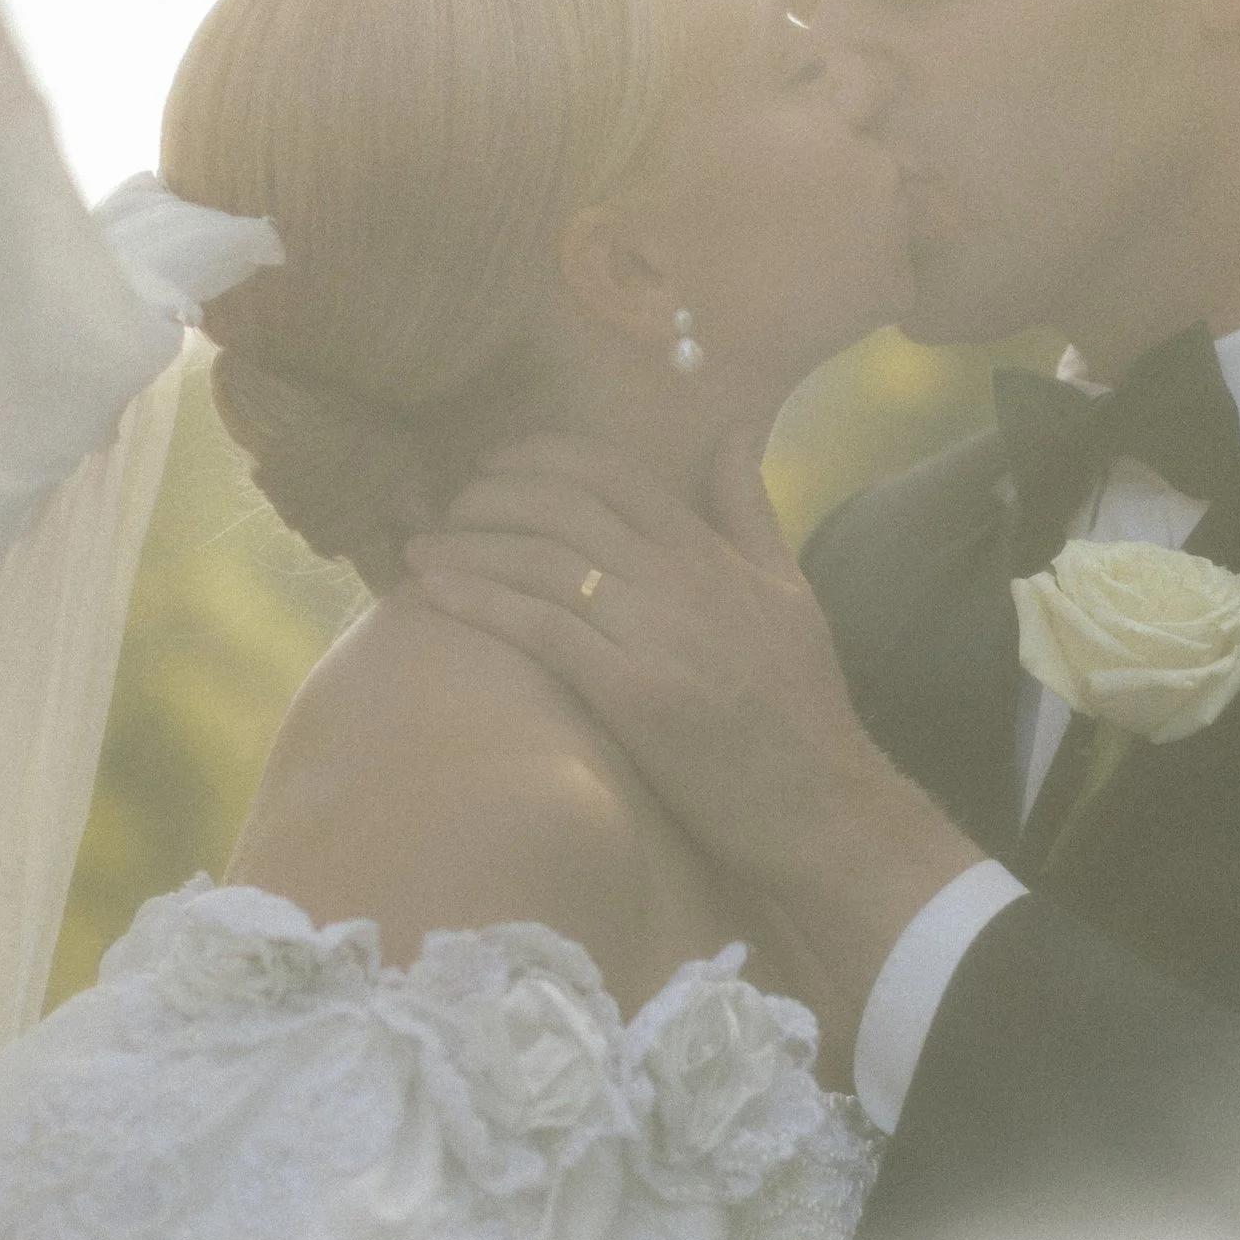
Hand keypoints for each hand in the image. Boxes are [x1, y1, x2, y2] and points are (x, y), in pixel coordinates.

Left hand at [409, 433, 982, 1076]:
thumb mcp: (788, 590)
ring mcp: (659, 633)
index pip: (612, 473)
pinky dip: (479, 601)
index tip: (491, 467)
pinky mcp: (636, 693)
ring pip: (543, 558)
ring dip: (467, 545)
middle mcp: (683, 578)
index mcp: (713, 552)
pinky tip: (434, 592)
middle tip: (444, 509)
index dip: (538, 457)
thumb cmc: (800, 708)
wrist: (823, 807)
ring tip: (417, 548)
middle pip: (563, 504)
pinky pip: (542, 628)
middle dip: (488, 496)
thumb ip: (748, 509)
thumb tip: (730, 432)